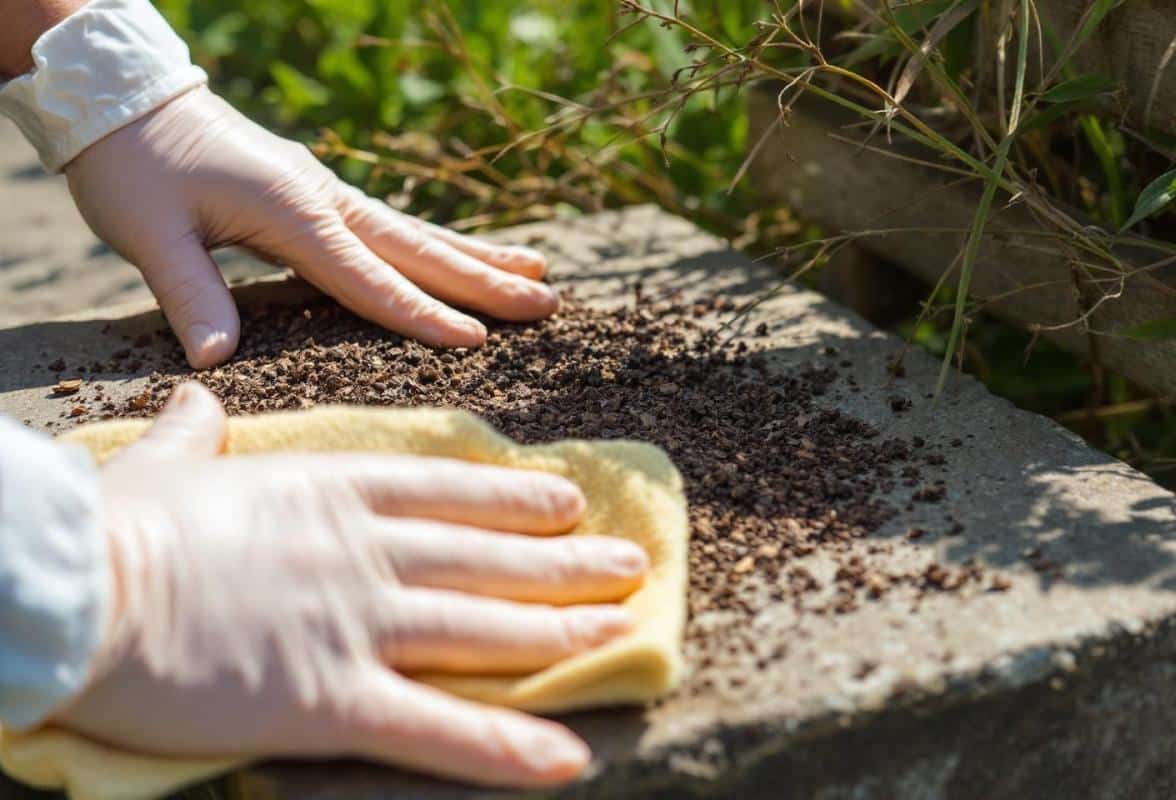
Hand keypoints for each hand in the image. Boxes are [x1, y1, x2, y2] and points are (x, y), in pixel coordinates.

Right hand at [56, 383, 648, 787]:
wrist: (87, 589)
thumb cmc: (120, 528)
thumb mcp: (166, 465)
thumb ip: (197, 432)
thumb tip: (197, 392)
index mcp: (335, 492)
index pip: (450, 491)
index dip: (519, 498)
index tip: (570, 500)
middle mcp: (370, 551)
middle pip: (491, 557)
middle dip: (567, 563)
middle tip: (629, 564)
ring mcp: (363, 622)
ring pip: (486, 627)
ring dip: (562, 633)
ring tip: (622, 628)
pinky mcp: (337, 697)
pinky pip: (439, 727)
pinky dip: (507, 747)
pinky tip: (569, 758)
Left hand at [64, 87, 556, 367]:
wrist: (124, 98)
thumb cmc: (132, 165)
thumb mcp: (147, 232)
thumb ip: (190, 294)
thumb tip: (218, 362)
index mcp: (294, 212)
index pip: (370, 278)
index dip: (423, 314)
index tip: (478, 341)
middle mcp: (325, 199)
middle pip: (420, 250)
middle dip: (486, 281)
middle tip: (548, 304)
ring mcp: (328, 192)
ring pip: (418, 233)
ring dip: (479, 257)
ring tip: (538, 271)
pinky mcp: (319, 193)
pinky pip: (395, 226)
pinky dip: (439, 243)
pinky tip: (463, 254)